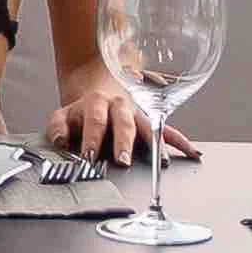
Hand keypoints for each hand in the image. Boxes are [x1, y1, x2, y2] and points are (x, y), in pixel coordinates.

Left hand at [52, 67, 182, 164]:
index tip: (90, 156)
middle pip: (123, 124)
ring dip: (155, 144)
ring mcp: (138, 113)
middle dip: (124, 142)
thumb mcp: (63, 115)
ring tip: (161, 162)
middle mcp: (120, 107)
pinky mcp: (152, 121)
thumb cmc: (82, 111)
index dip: (92, 139)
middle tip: (123, 160)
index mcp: (97, 104)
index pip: (95, 121)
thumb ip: (58, 127)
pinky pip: (168, 131)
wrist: (99, 91)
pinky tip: (193, 153)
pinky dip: (181, 142)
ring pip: (149, 127)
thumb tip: (59, 141)